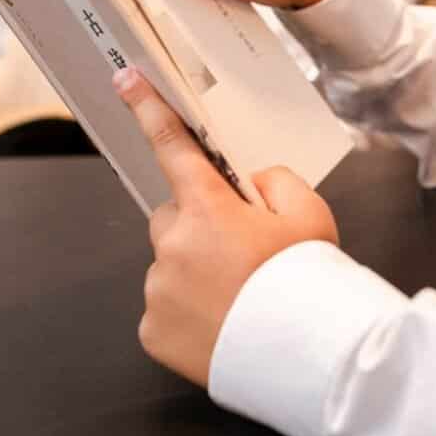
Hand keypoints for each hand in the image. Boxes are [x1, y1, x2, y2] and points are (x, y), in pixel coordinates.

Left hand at [114, 66, 338, 388]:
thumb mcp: (310, 214)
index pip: (173, 147)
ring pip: (169, 265)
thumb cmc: (309, 283)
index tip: (125, 79)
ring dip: (194, 272)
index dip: (148, 109)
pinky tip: (221, 322)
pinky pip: (164, 308)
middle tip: (240, 251)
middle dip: (198, 224)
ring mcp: (158, 290)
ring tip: (239, 296)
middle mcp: (173, 245)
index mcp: (208, 209)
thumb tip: (248, 186)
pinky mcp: (152, 330)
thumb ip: (276, 182)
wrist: (306, 356)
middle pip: (173, 217)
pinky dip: (187, 312)